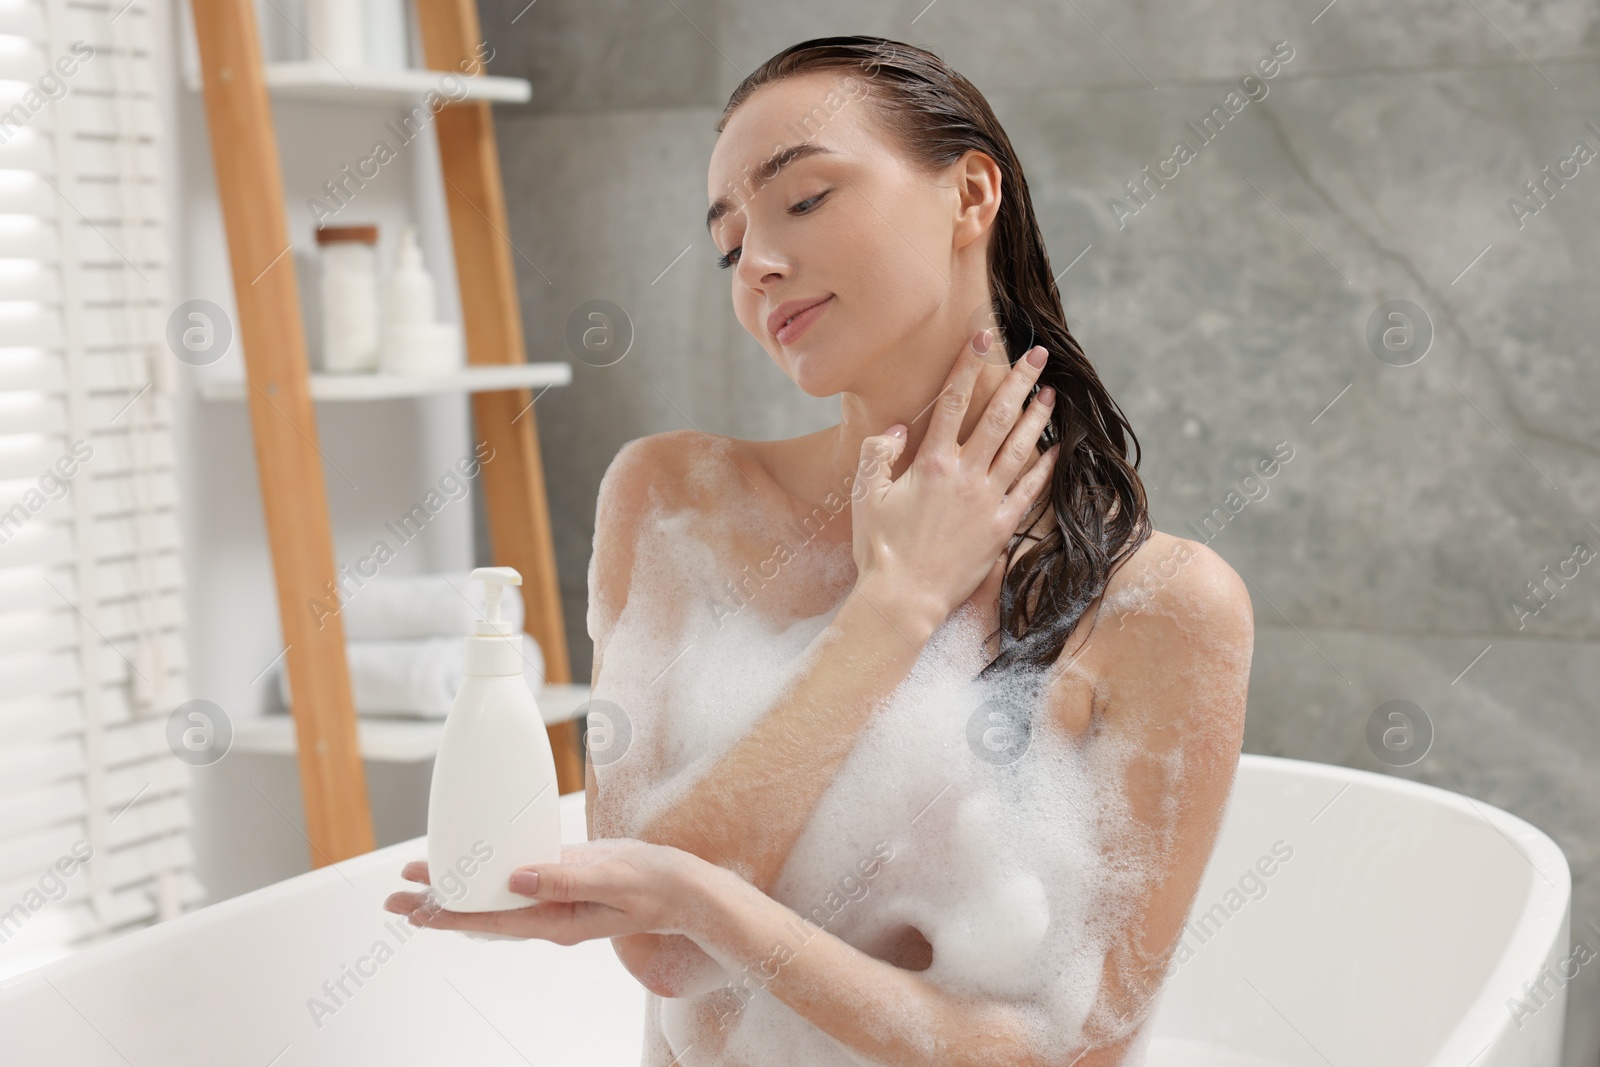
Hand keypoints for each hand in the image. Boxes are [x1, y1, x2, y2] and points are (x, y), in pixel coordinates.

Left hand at [382, 839, 706, 944]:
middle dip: (440, 903)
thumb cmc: (656, 886)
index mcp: (557, 921)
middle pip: (482, 911)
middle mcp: (549, 913)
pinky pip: (518, 876)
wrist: (685, 886)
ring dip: (460, 885)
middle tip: (396, 897)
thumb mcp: (611, 878)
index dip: (450, 914)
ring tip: (422, 878)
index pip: (491, 920)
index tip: (415, 911)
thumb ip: (564, 879)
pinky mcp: (564, 875)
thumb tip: (515, 878)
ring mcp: (555, 896)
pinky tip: (476, 860)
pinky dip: (490, 869)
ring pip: (495, 894)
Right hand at [850, 329, 1059, 629]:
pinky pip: (1029, 490)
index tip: (982, 338)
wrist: (903, 598)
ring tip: (1050, 394)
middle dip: (1019, 381)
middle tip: (1038, 356)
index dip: (968, 365)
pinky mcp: (1001, 527)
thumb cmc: (879, 548)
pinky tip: (1056, 451)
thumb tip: (897, 427)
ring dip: (1037, 417)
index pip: (953, 401)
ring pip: (1020, 447)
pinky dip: (1045, 468)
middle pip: (998, 416)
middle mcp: (965, 474)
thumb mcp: (864, 495)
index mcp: (931, 462)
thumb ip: (878, 454)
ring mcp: (987, 500)